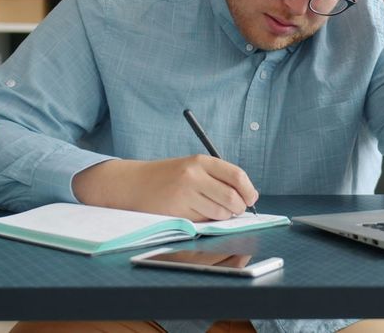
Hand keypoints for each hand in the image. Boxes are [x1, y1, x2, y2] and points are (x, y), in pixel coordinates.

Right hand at [72, 155, 258, 220]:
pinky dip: (206, 222)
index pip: (237, 176)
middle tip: (234, 210)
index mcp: (200, 161)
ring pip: (220, 213)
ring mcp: (185, 194)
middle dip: (238, 208)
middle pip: (232, 198)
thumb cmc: (167, 178)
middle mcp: (194, 175)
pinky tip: (195, 214)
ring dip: (222, 217)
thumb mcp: (192, 167)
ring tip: (209, 210)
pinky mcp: (177, 212)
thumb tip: (246, 196)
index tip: (251, 198)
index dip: (249, 190)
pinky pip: (204, 222)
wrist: (132, 184)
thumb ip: (217, 177)